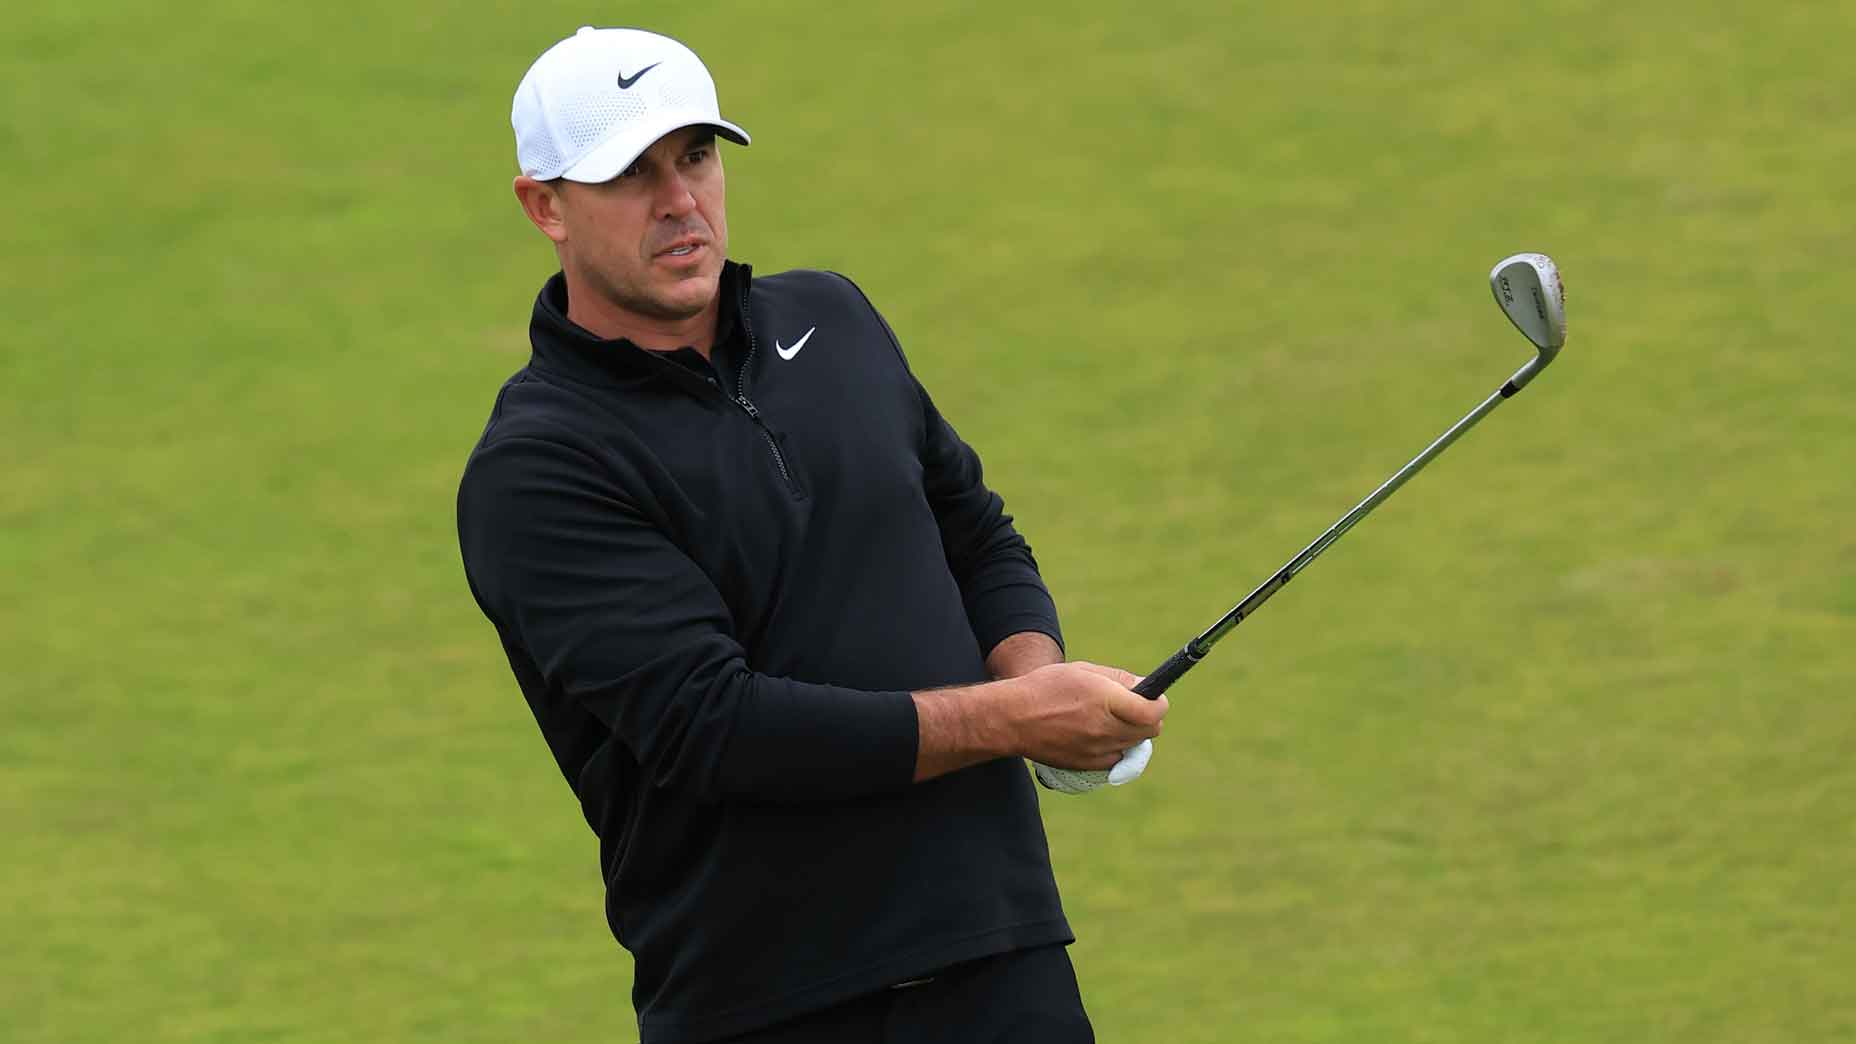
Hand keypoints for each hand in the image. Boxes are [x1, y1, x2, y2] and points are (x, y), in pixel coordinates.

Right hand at [1003, 662, 1164, 792]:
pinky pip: (1116, 758)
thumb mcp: (1082, 670)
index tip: (1155, 697)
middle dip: (1149, 717)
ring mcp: (1097, 750)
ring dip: (1132, 732)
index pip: (1152, 711)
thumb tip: (1144, 685)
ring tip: (1112, 719)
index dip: (1159, 703)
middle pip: (1150, 731)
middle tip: (1136, 707)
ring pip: (1135, 745)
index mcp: (1105, 700)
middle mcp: (1105, 728)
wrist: (1013, 719)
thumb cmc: (1045, 687)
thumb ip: (1118, 678)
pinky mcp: (1088, 765)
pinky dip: (1115, 747)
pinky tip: (1098, 734)